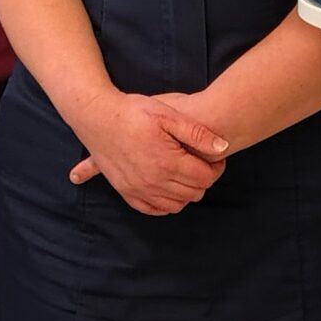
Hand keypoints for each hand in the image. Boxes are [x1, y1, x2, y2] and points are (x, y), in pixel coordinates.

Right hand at [67, 93, 228, 215]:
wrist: (97, 116)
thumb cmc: (133, 111)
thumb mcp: (168, 115)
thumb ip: (197, 133)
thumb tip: (223, 147)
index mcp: (167, 162)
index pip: (205, 177)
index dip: (216, 168)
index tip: (216, 157)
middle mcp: (153, 181)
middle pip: (193, 193)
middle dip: (204, 180)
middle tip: (203, 163)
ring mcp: (138, 189)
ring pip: (176, 204)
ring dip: (187, 193)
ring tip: (187, 174)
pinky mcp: (125, 191)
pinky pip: (153, 209)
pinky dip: (166, 204)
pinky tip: (170, 190)